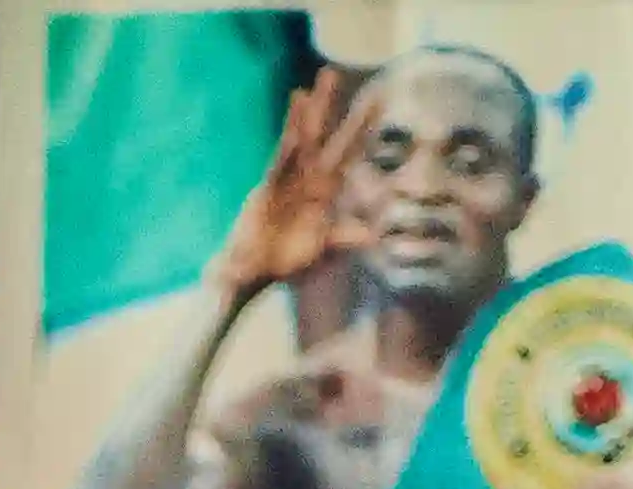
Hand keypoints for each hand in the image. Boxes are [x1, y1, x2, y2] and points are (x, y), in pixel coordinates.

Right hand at [208, 67, 358, 301]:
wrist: (253, 272)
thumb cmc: (286, 261)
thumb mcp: (322, 248)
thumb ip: (345, 237)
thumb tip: (375, 235)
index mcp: (326, 190)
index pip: (349, 152)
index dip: (363, 126)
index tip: (379, 99)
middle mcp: (309, 178)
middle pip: (326, 136)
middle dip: (331, 106)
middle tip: (334, 72)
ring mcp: (289, 180)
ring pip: (302, 140)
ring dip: (307, 113)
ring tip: (310, 86)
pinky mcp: (269, 187)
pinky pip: (282, 158)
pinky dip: (289, 136)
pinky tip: (293, 114)